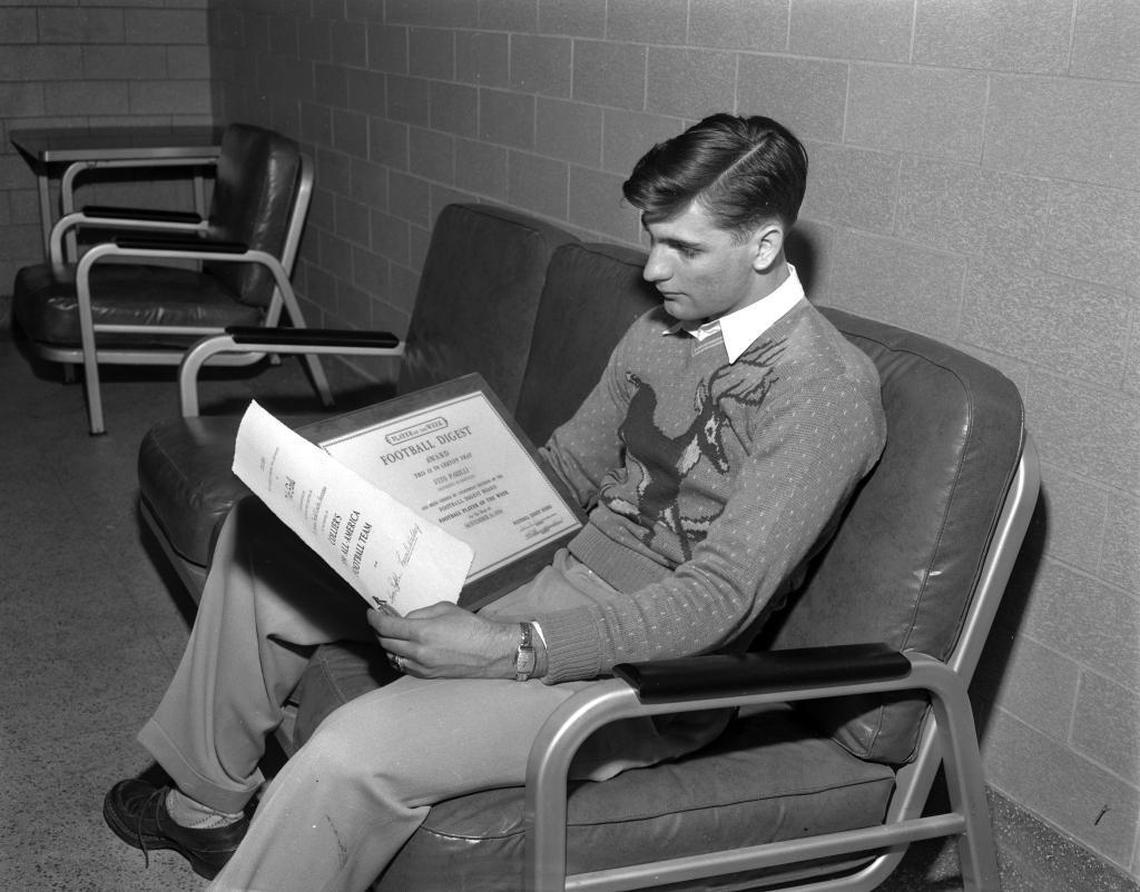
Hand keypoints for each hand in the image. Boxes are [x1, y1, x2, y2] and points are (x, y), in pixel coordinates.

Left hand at [367, 602, 518, 678]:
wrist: (490, 652)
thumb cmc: (471, 627)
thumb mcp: (444, 609)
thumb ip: (419, 614)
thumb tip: (404, 619)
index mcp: (422, 632)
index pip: (386, 627)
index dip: (374, 619)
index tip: (371, 613)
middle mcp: (418, 652)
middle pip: (385, 642)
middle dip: (378, 630)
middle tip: (380, 621)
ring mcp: (421, 667)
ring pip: (391, 657)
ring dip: (387, 645)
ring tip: (391, 634)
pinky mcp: (427, 675)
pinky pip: (403, 666)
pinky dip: (398, 656)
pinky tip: (403, 648)